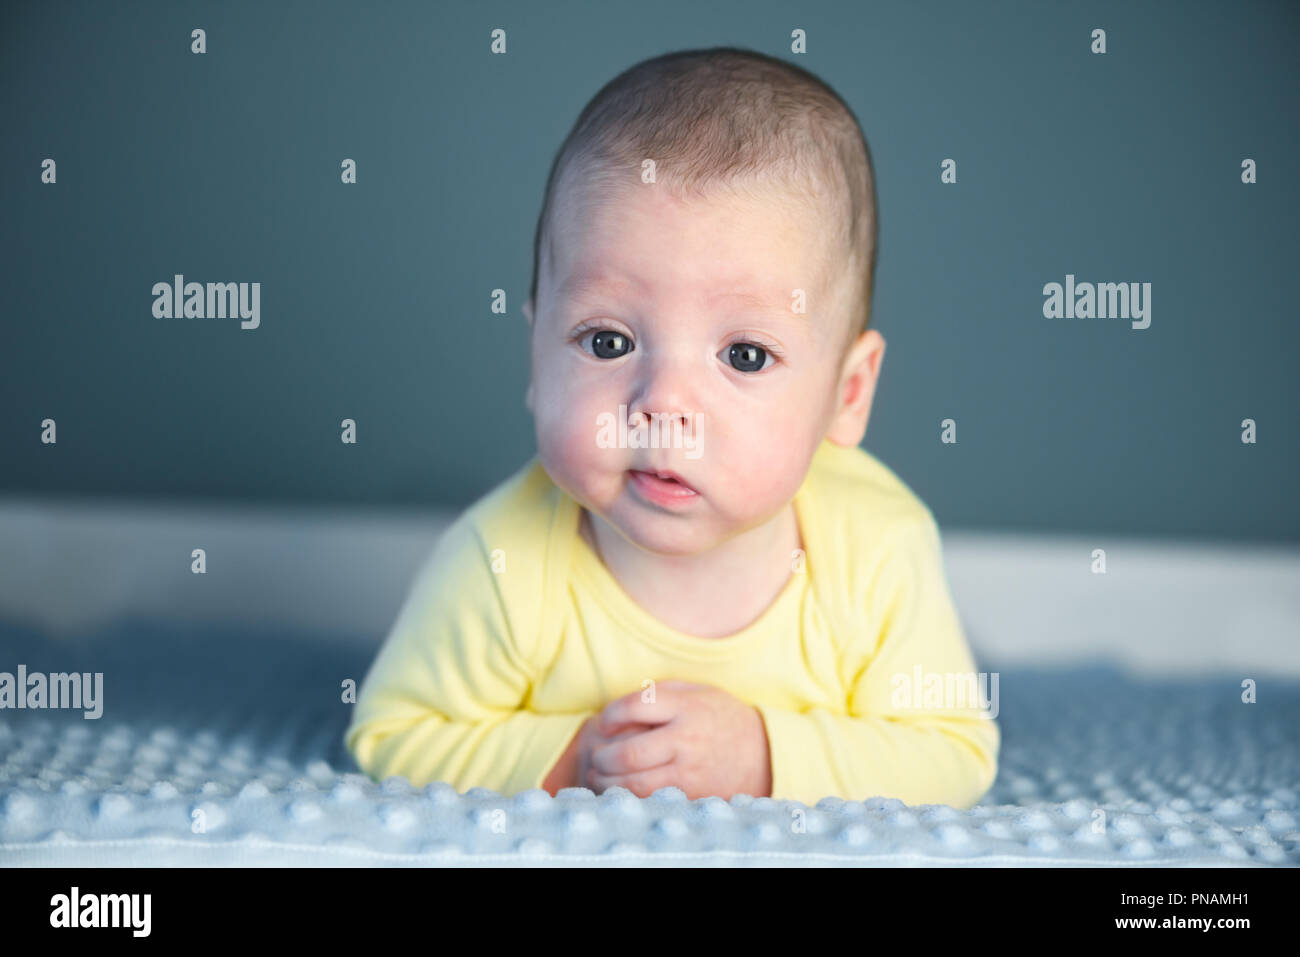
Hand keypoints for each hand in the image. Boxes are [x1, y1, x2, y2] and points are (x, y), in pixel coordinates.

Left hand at [585, 680, 771, 799]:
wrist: (763, 754)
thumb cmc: (720, 717)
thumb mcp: (697, 691)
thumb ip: (660, 692)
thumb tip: (618, 708)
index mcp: (687, 707)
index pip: (635, 706)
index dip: (610, 714)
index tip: (605, 721)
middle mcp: (687, 740)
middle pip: (628, 753)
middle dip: (602, 756)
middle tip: (596, 756)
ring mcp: (690, 773)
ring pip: (634, 784)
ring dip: (607, 782)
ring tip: (600, 775)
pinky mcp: (692, 797)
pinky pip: (649, 801)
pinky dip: (627, 797)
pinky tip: (619, 790)